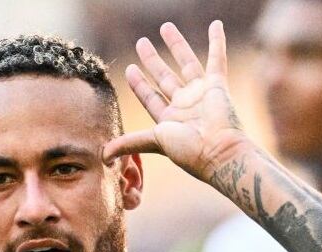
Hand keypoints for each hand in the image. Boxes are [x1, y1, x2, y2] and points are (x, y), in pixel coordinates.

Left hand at [103, 21, 248, 182]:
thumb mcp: (153, 142)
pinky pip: (217, 58)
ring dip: (177, 45)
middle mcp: (184, 106)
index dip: (139, 84)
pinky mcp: (218, 85)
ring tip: (165, 27)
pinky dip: (217, 42)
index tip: (129, 68)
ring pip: (186, 63)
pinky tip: (215, 25)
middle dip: (152, 60)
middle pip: (164, 77)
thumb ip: (129, 143)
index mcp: (169, 120)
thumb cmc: (188, 150)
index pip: (149, 97)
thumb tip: (102, 157)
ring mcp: (201, 94)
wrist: (219, 152)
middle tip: (140, 43)